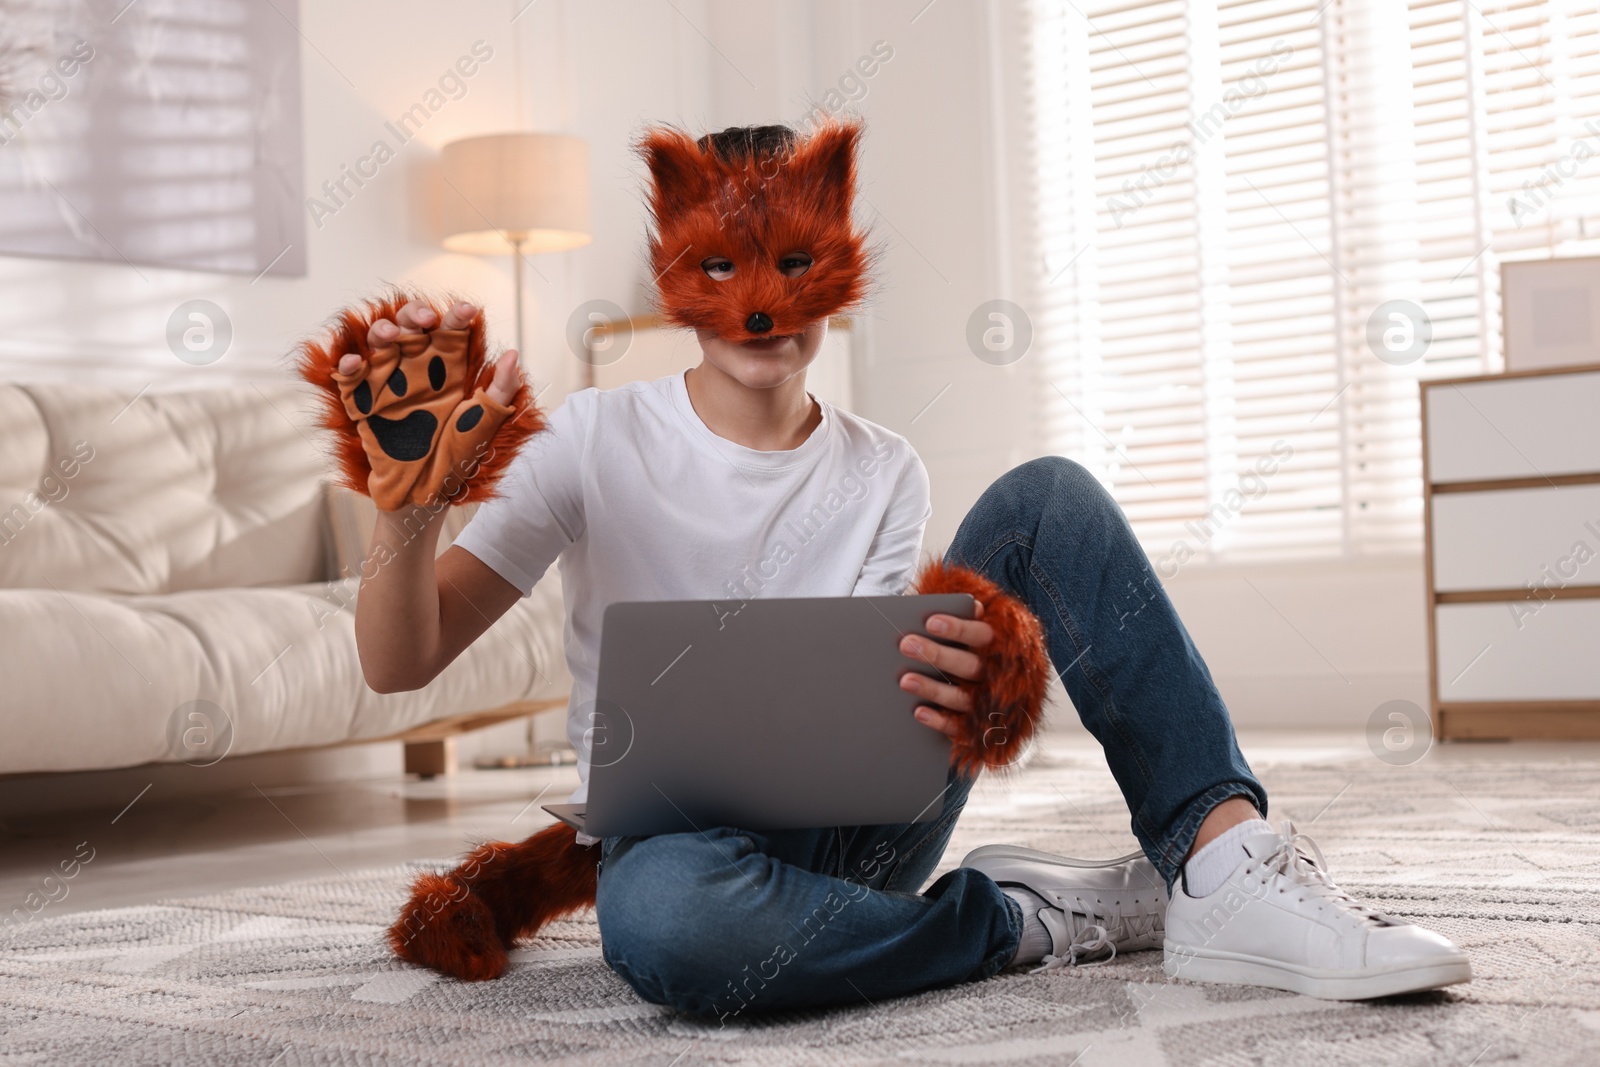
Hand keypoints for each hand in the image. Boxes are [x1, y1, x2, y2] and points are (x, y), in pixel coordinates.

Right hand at [330, 298, 523, 510]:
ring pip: (380, 340)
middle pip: (411, 325)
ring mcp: (389, 381)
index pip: (451, 331)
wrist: (426, 490)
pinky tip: (355, 361)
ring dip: (383, 330)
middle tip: (427, 319)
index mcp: (448, 368)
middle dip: (416, 313)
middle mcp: (418, 368)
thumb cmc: (458, 455)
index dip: (457, 316)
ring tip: (392, 335)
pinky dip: (348, 364)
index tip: (468, 311)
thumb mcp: (484, 423)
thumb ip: (500, 390)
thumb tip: (513, 355)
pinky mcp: (364, 400)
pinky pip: (350, 376)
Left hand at [898, 602, 994, 737]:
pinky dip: (939, 720)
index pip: (981, 635)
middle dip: (937, 655)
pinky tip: (918, 711)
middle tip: (906, 645)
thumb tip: (963, 605)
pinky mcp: (973, 727)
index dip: (958, 629)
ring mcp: (985, 703)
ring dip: (933, 689)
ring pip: (962, 697)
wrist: (989, 690)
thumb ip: (961, 618)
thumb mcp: (966, 631)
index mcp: (995, 647)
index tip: (930, 622)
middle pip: (969, 666)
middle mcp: (993, 675)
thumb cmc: (965, 649)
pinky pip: (958, 727)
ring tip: (905, 680)